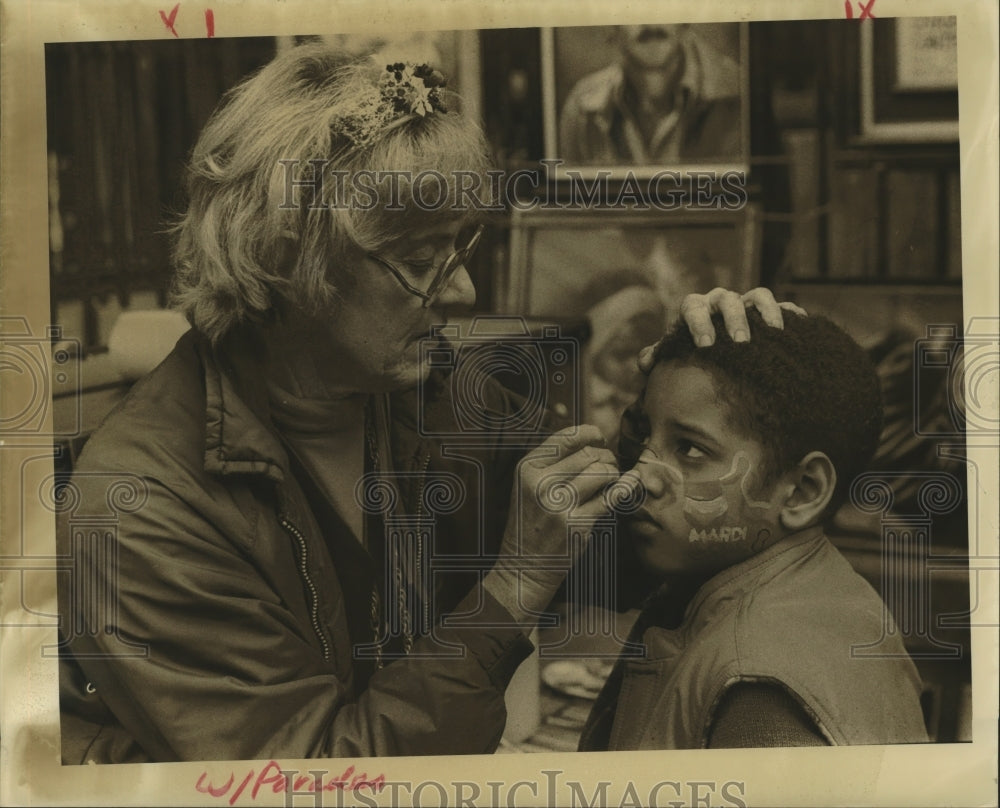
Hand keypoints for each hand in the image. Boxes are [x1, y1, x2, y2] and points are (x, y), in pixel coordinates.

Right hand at [484, 425, 618, 622]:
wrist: (523, 566)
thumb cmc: (531, 522)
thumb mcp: (529, 486)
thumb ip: (553, 462)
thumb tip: (592, 438)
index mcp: (527, 469)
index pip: (565, 437)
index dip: (590, 433)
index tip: (600, 438)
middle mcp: (541, 483)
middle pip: (588, 455)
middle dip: (605, 457)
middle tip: (608, 466)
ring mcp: (559, 505)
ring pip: (602, 473)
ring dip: (613, 474)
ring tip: (610, 480)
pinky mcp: (577, 524)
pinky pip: (610, 498)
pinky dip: (624, 488)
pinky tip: (629, 484)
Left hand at [637, 287, 806, 371]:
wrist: (709, 350)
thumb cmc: (687, 352)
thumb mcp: (671, 355)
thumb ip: (657, 357)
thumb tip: (646, 362)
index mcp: (694, 309)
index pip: (693, 308)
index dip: (698, 324)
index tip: (705, 345)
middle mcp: (720, 302)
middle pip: (727, 301)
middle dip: (734, 320)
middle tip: (741, 343)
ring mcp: (745, 305)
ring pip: (758, 296)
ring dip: (767, 310)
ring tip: (775, 332)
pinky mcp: (767, 313)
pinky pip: (783, 306)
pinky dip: (790, 312)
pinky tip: (800, 324)